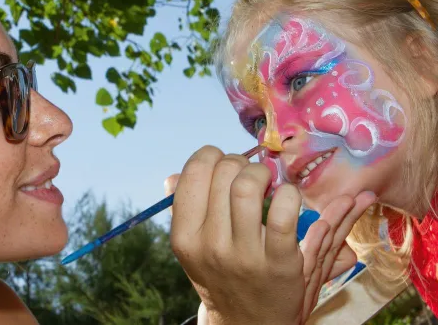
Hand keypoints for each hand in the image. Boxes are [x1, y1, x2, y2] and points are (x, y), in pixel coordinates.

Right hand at [165, 146, 375, 324]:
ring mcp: (244, 254)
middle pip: (224, 172)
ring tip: (268, 183)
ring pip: (248, 186)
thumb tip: (173, 177)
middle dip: (240, 162)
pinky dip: (289, 194)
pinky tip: (289, 198)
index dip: (211, 155)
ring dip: (262, 173)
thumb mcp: (192, 247)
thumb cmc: (221, 274)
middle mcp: (209, 245)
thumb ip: (182, 209)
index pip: (193, 172)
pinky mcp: (279, 262)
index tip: (222, 162)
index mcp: (184, 236)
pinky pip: (284, 211)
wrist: (249, 324)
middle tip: (250, 173)